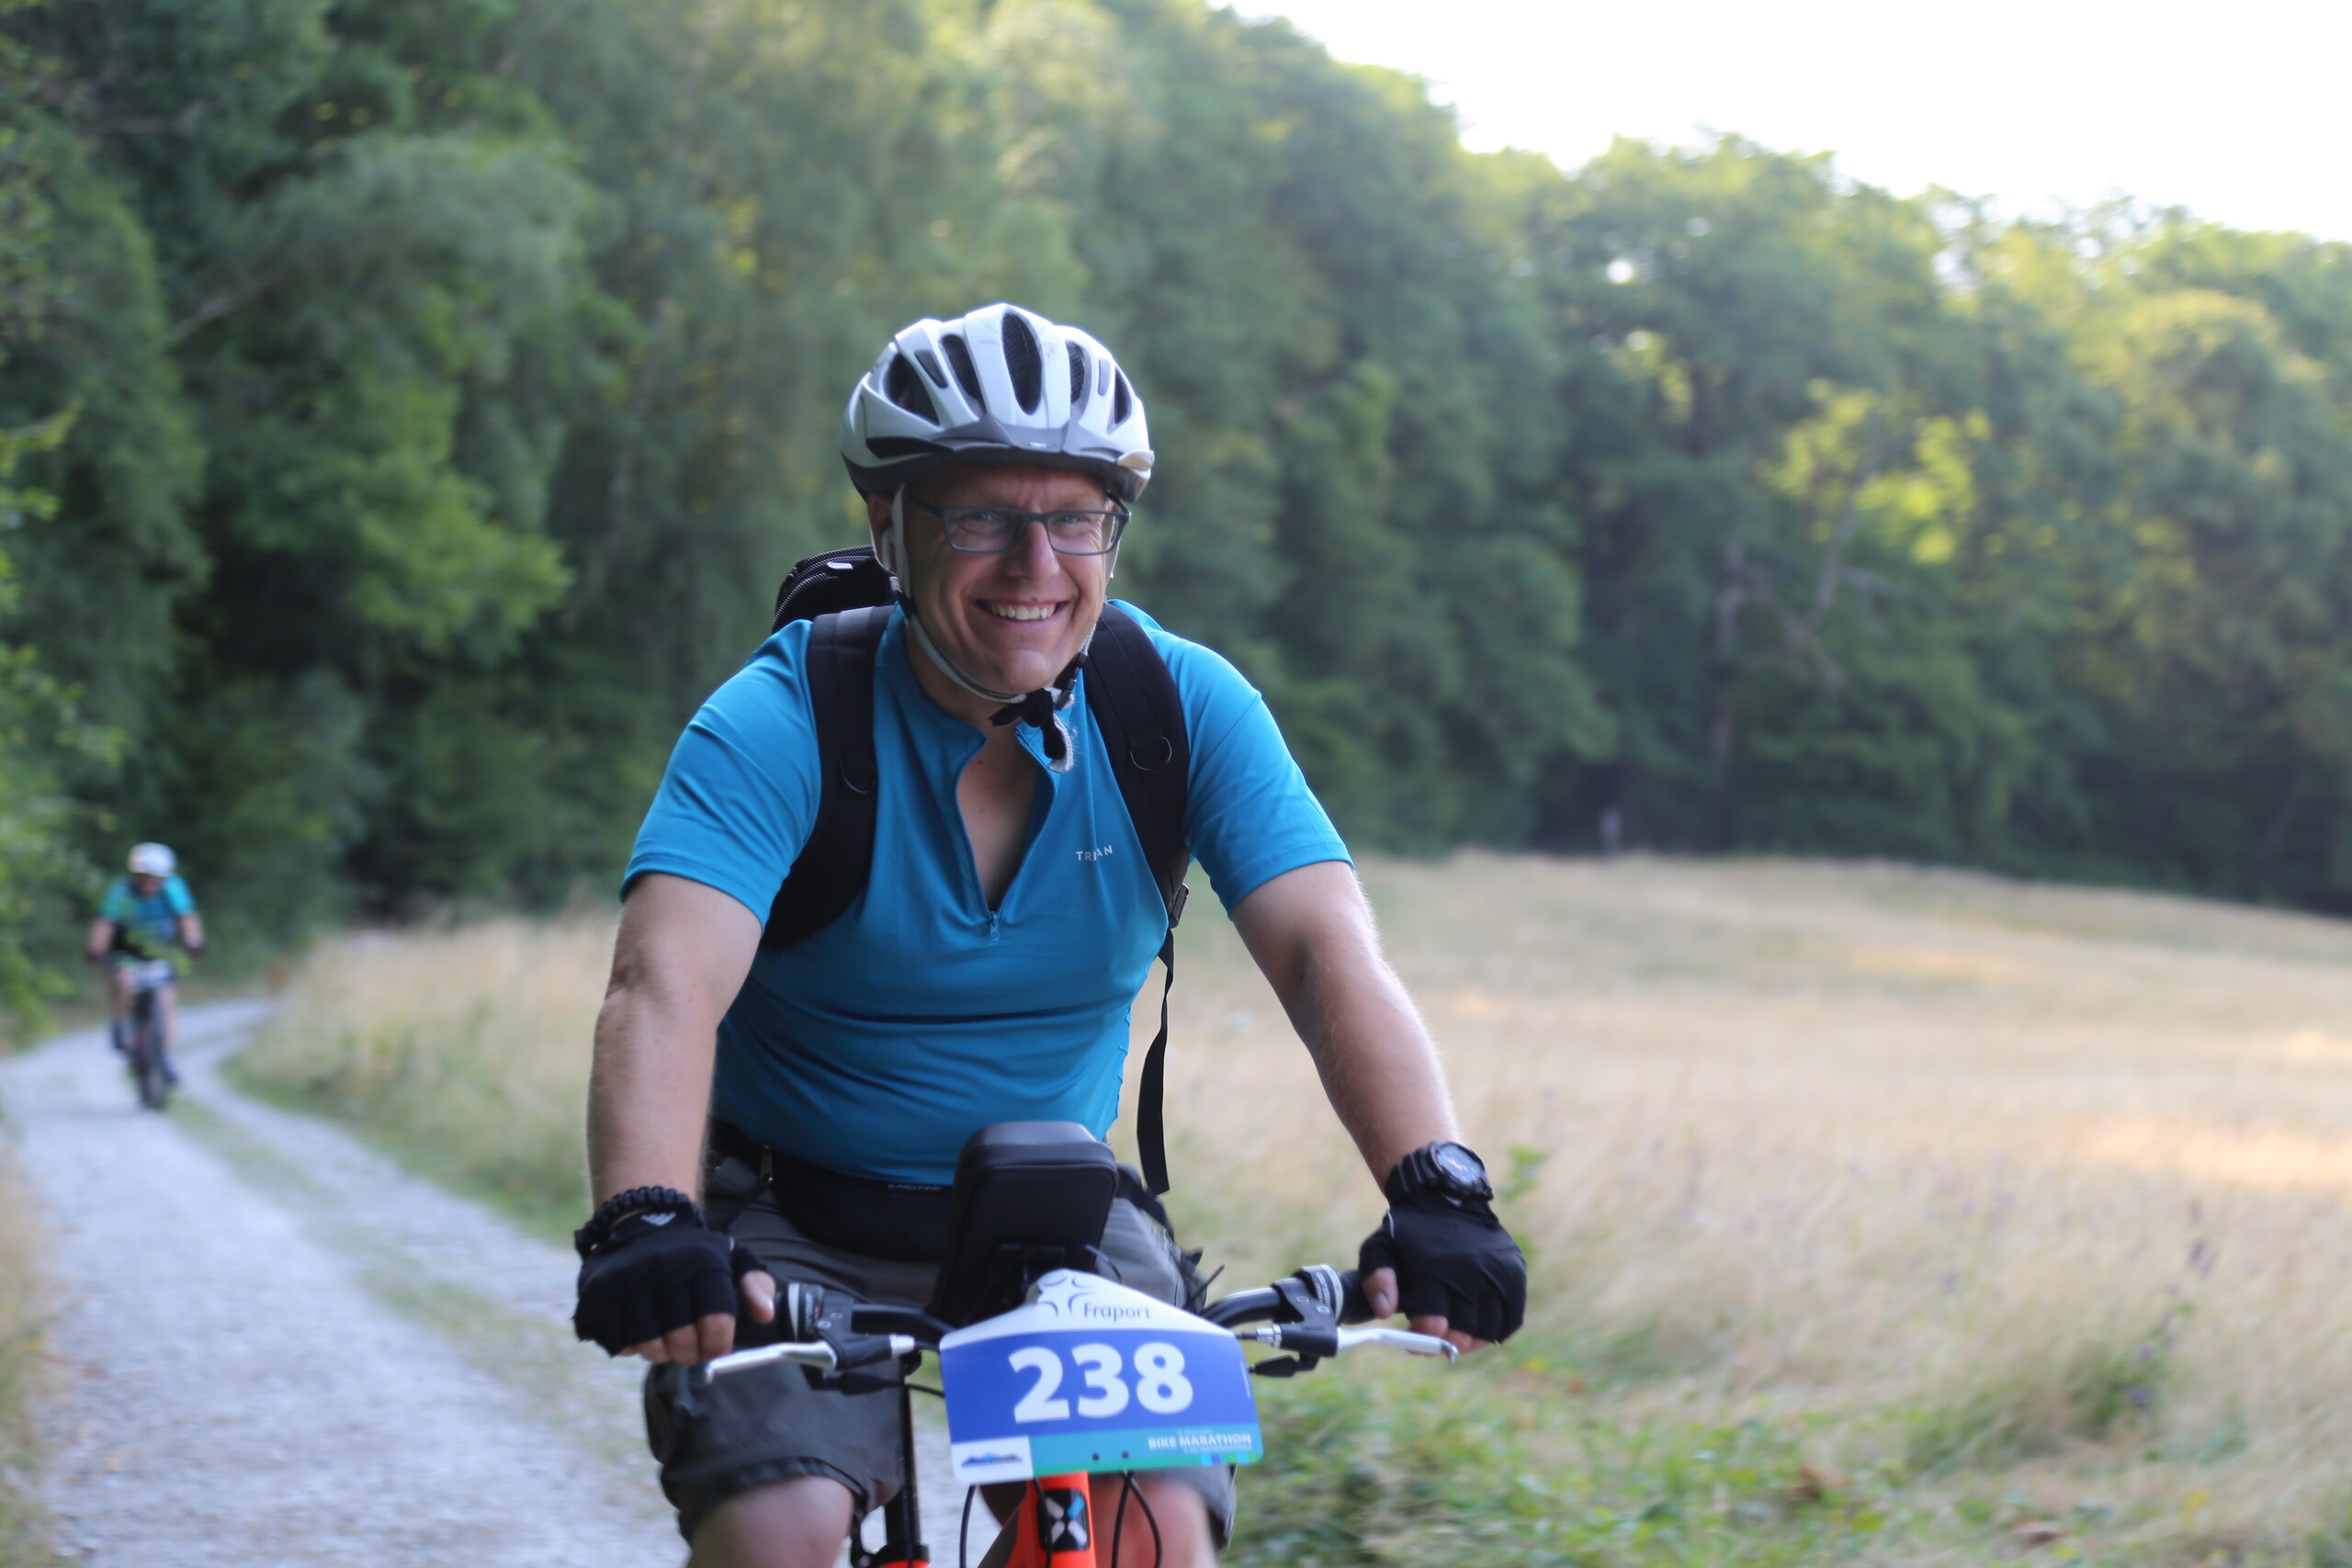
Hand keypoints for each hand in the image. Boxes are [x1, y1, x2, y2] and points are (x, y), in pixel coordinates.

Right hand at [572, 1211, 775, 1361]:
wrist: (645, 1222)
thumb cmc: (695, 1255)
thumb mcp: (735, 1259)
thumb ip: (757, 1286)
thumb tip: (764, 1314)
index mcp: (703, 1261)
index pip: (717, 1320)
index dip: (717, 1345)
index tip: (715, 1347)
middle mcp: (664, 1267)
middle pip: (680, 1340)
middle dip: (689, 1353)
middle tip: (689, 1348)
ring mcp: (628, 1279)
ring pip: (646, 1346)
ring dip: (658, 1351)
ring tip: (664, 1338)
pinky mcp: (598, 1291)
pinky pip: (616, 1341)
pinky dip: (628, 1345)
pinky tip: (637, 1328)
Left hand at [1359, 1201, 1525, 1352]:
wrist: (1449, 1198)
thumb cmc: (1410, 1234)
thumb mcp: (1380, 1247)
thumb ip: (1376, 1279)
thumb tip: (1385, 1312)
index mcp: (1434, 1268)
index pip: (1433, 1321)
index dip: (1423, 1338)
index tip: (1414, 1337)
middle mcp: (1469, 1271)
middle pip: (1463, 1333)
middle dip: (1445, 1343)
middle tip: (1434, 1339)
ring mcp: (1496, 1273)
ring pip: (1488, 1331)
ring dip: (1470, 1341)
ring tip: (1455, 1333)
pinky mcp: (1515, 1273)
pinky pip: (1511, 1319)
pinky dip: (1494, 1330)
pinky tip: (1477, 1325)